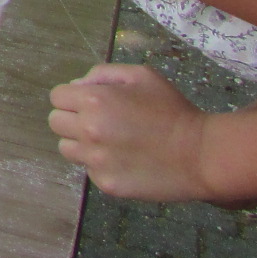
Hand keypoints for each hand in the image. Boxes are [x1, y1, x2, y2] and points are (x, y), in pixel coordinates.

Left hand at [48, 63, 212, 202]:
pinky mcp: (106, 183)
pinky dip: (100, 164)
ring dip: (82, 143)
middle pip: (56, 123)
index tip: (89, 102)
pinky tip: (125, 159)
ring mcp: (96, 160)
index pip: (57, 97)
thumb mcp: (142, 76)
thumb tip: (78, 86)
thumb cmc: (173, 110)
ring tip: (111, 141)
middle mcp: (88, 131)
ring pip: (67, 148)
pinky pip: (88, 170)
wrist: (200, 154)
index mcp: (94, 101)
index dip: (72, 97)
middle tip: (100, 121)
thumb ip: (104, 74)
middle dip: (73, 119)